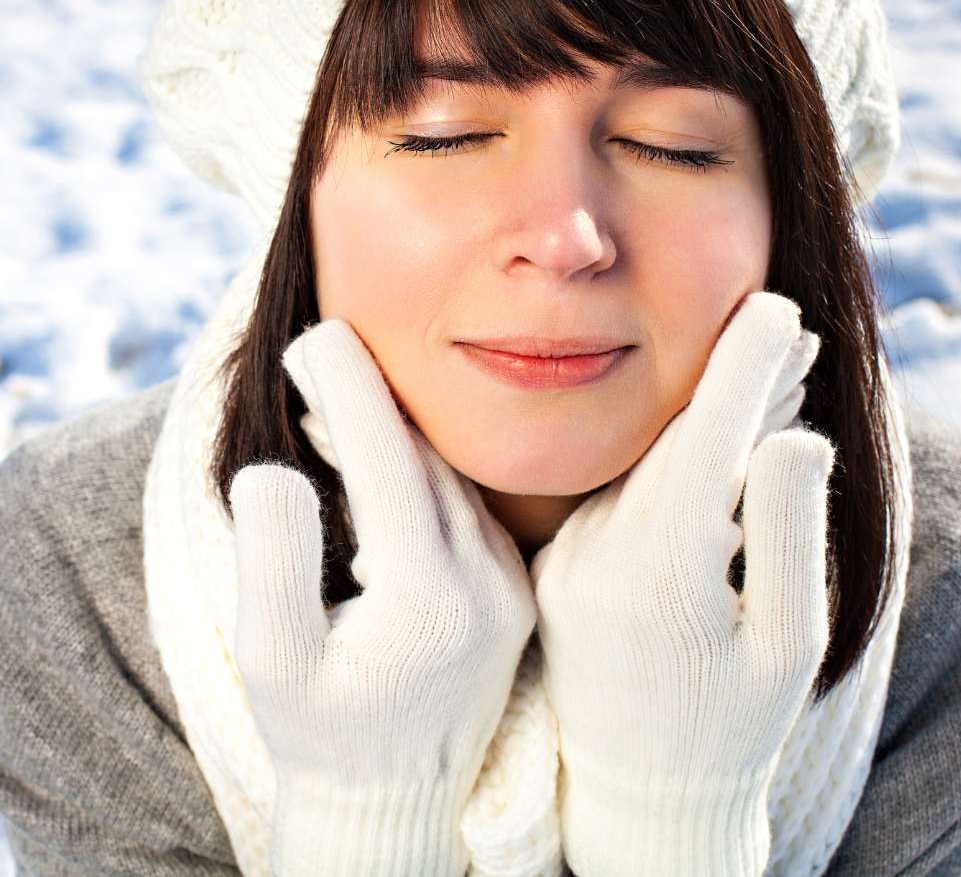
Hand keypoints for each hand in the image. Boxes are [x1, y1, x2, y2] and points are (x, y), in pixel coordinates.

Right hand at [231, 318, 536, 876]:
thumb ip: (272, 560)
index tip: (317, 335)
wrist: (395, 798)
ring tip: (339, 392)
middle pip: (421, 459)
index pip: (386, 463)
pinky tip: (383, 454)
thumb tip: (273, 469)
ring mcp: (507, 584)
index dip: (350, 389)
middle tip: (318, 350)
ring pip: (447, 477)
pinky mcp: (514, 587)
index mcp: (426, 599)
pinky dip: (421, 470)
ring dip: (394, 431)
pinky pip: (467, 505)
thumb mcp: (272, 659)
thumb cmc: (319, 733)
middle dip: (368, 398)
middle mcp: (484, 583)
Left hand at [529, 292, 834, 876]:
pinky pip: (622, 488)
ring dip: (707, 417)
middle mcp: (600, 554)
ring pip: (650, 457)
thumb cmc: (734, 726)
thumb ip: (791, 534)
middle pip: (681, 438)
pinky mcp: (559, 561)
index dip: (746, 370)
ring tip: (767, 374)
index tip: (780, 311)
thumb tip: (794, 435)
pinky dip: (672, 459)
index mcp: (663, 574)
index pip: (709, 442)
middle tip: (790, 333)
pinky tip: (714, 440)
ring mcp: (571, 556)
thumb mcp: (789, 643)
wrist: (640, 794)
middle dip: (739, 382)